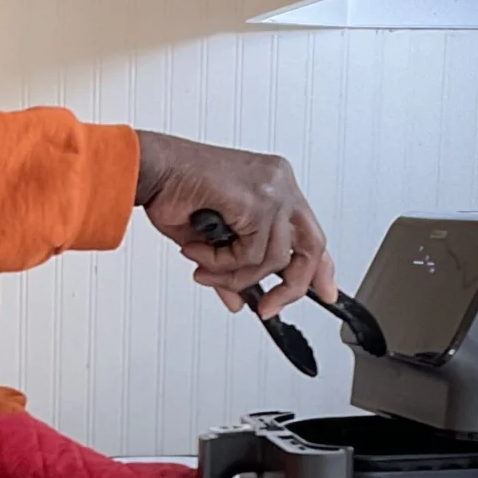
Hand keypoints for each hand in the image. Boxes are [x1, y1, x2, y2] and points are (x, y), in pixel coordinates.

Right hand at [134, 130, 338, 318]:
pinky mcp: (259, 199)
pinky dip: (221, 262)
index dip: (320, 268)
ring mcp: (273, 190)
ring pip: (274, 259)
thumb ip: (231, 270)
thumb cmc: (174, 191)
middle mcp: (279, 184)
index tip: (325, 293)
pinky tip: (199, 250)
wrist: (153, 170)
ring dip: (233, 274)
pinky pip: (251, 253)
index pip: (310, 233)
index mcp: (275, 187)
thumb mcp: (210, 242)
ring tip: (204, 267)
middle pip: (312, 247)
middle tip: (268, 307)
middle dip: (292, 286)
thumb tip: (238, 300)